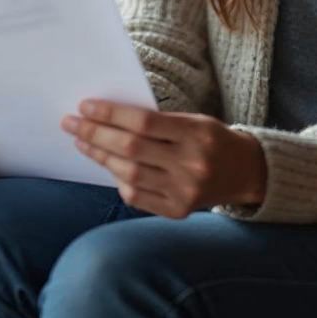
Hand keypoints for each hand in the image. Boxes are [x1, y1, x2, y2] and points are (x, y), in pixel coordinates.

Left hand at [61, 100, 265, 218]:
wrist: (246, 172)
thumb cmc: (211, 138)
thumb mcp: (193, 119)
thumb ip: (157, 121)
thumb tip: (107, 116)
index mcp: (196, 133)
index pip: (143, 122)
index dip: (110, 114)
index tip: (85, 105)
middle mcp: (191, 164)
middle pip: (130, 149)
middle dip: (95, 134)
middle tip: (71, 123)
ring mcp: (184, 192)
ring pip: (129, 174)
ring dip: (99, 157)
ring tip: (82, 141)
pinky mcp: (178, 211)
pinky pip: (137, 197)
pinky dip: (118, 180)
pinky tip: (107, 166)